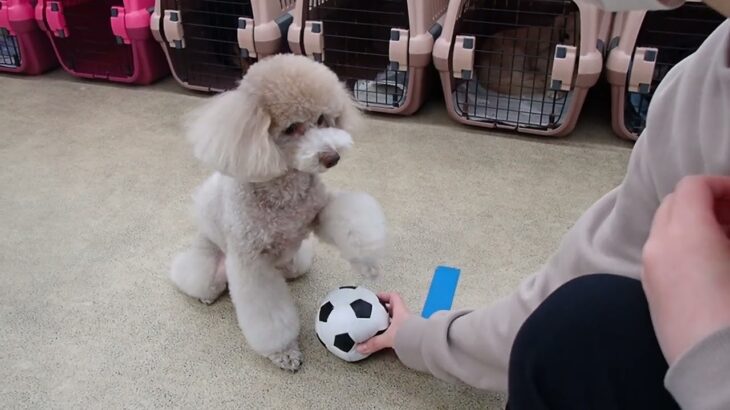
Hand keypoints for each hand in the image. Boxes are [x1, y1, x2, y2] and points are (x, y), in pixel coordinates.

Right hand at [356, 292, 412, 354]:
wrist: (424, 343)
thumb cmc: (410, 334)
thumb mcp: (388, 337)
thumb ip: (374, 343)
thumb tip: (362, 347)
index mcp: (400, 311)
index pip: (393, 297)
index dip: (384, 296)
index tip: (376, 297)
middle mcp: (405, 317)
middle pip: (395, 308)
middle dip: (385, 310)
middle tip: (376, 312)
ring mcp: (409, 325)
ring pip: (398, 320)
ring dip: (391, 322)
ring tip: (382, 326)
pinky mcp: (412, 334)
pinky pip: (401, 330)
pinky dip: (395, 332)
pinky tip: (390, 337)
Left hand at [642, 175, 729, 364]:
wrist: (714, 366)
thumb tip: (727, 222)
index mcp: (683, 232)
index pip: (691, 187)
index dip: (720, 185)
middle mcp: (657, 245)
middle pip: (673, 204)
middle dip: (706, 203)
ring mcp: (649, 269)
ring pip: (664, 228)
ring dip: (693, 223)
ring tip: (726, 241)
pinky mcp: (649, 290)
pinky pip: (661, 252)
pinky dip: (681, 244)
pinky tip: (710, 263)